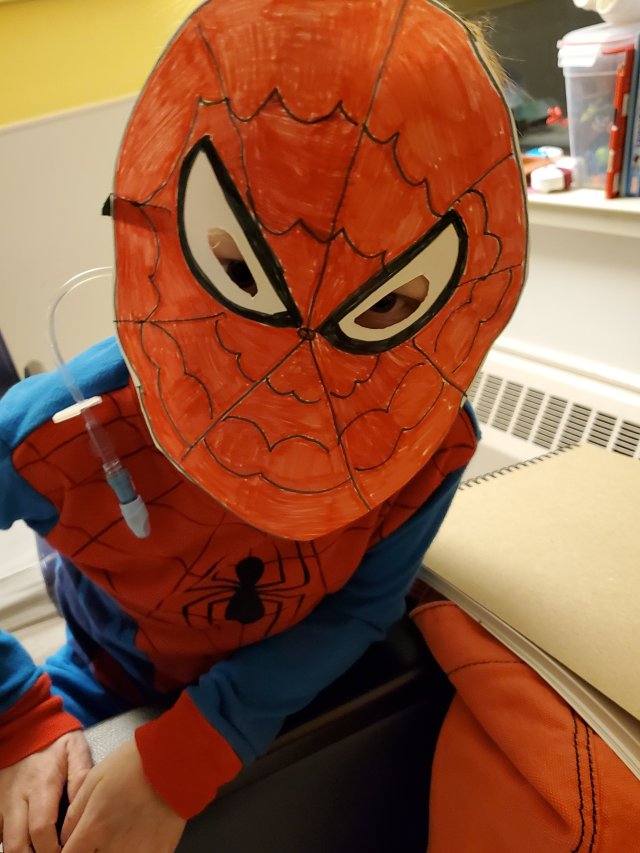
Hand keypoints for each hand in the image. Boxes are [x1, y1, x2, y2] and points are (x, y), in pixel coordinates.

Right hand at [0, 730, 91, 852]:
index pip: (41, 829)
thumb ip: (82, 776)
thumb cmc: (55, 742)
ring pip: (5, 843)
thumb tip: (85, 807)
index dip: (53, 850)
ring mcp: (3, 804)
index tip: (68, 852)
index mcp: (41, 785)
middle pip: (17, 845)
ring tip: (43, 851)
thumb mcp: (75, 749)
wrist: (25, 727)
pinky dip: (12, 843)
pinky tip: (29, 844)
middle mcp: (17, 798)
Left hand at [60, 740, 185, 852]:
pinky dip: (133, 852)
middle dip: (88, 851)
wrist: (176, 761)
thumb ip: (75, 812)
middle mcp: (113, 848)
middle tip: (96, 837)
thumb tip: (64, 837)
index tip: (71, 846)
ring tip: (116, 835)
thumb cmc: (136, 764)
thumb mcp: (96, 778)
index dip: (65, 852)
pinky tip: (135, 840)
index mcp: (94, 828)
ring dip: (108, 852)